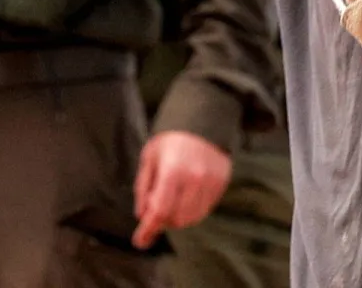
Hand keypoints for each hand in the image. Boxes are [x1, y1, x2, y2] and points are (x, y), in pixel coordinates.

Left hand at [132, 131, 232, 249]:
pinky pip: (205, 209)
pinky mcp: (221, 183)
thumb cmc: (170, 139)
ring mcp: (211, 182)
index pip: (160, 210)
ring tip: (170, 204)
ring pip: (192, 218)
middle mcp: (195, 178)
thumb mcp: (149, 158)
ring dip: (178, 218)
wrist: (201, 119)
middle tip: (155, 214)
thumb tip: (142, 216)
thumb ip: (144, 188)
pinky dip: (192, 211)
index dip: (148, 229)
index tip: (140, 241)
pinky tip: (185, 198)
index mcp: (173, 170)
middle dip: (162, 221)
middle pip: (176, 219)